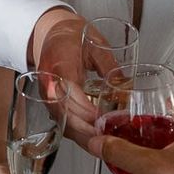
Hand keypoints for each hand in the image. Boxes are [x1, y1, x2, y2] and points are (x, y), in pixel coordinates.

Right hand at [29, 8, 98, 146]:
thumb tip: (127, 88)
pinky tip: (93, 137)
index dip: (86, 109)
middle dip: (86, 129)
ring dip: (82, 134)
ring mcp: (46, 93)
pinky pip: (62, 120)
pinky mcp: (50, 101)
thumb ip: (111, 67)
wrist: (47, 30)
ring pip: (62, 121)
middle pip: (64, 113)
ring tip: (104, 142)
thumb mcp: (96, 44)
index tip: (103, 119)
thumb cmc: (69, 34)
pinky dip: (77, 131)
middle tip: (107, 138)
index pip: (70, 92)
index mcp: (60, 63)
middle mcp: (49, 82)